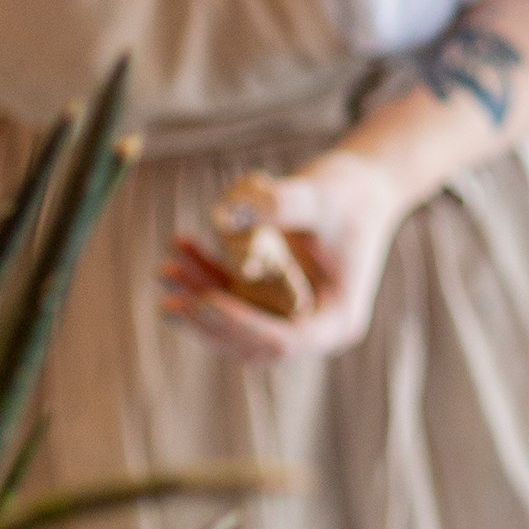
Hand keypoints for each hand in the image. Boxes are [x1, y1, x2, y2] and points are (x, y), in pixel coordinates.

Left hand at [158, 150, 408, 364]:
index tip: (207, 300)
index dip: (243, 326)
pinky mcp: (268, 296)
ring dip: (197, 298)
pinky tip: (182, 248)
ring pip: (234, 321)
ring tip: (167, 270)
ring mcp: (288, 313)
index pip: (285, 341)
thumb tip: (230, 216)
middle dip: (208, 320)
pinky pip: (231, 296)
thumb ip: (281, 204)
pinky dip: (205, 277)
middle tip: (172, 298)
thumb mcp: (320, 195)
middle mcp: (312, 325)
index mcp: (337, 318)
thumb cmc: (350, 192)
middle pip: (252, 341)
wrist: (360, 186)